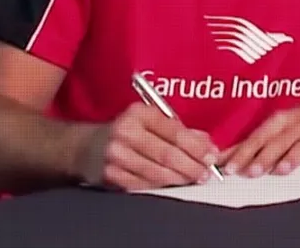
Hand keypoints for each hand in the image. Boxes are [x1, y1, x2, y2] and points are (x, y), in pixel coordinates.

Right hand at [77, 102, 218, 190]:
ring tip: (193, 179)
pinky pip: (143, 184)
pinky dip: (161, 186)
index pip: (175, 131)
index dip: (197, 147)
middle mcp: (126, 131)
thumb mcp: (152, 121)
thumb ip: (181, 130)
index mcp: (139, 113)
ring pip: (156, 172)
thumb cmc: (129, 130)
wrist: (88, 146)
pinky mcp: (111, 175)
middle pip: (167, 154)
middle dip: (191, 166)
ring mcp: (116, 155)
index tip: (211, 156)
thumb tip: (207, 145)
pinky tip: (172, 184)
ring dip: (179, 178)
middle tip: (205, 173)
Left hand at [220, 98, 299, 176]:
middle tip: (250, 172)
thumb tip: (225, 158)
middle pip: (277, 143)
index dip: (242, 152)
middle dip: (263, 158)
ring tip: (282, 169)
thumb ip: (255, 144)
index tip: (228, 167)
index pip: (257, 138)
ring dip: (292, 157)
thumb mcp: (280, 126)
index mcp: (280, 122)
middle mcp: (296, 126)